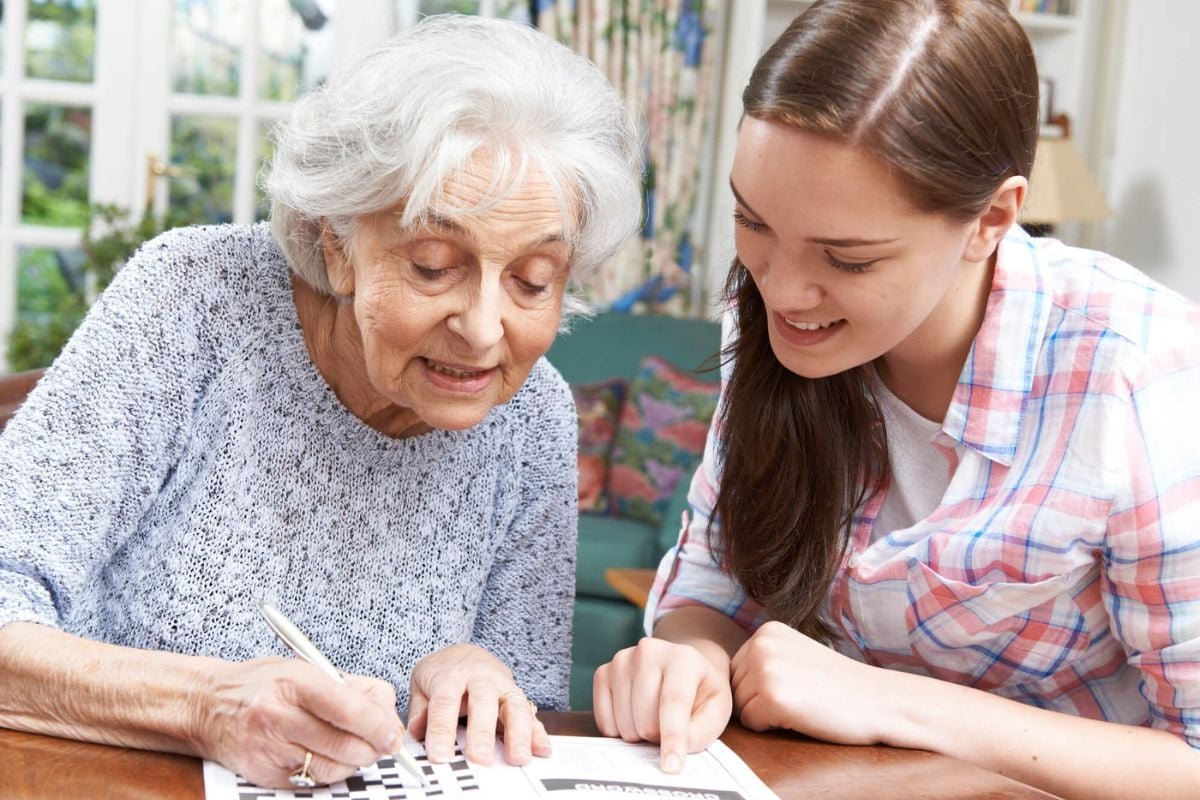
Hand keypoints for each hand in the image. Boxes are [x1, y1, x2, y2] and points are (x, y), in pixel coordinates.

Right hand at [195, 656, 404, 788]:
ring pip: (333, 769)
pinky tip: (328, 757)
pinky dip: (330, 773)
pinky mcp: (265, 775)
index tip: (393, 734)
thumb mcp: (308, 668)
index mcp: (294, 682)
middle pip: (346, 745)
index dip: (380, 725)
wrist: (208, 705)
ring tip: (355, 749)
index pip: (350, 709)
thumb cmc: (265, 684)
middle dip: (374, 748)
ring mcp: (270, 749)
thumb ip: (352, 688)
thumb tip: (388, 713)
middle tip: (383, 743)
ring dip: (354, 763)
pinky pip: (313, 782)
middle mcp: (279, 716)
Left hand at [407, 643, 548, 766]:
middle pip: (484, 702)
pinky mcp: (518, 696)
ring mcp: (503, 685)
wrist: (465, 653)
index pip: (445, 702)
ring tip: (518, 757)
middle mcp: (481, 676)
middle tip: (480, 758)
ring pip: (514, 705)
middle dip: (483, 732)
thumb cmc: (443, 672)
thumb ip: (420, 709)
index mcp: (451, 673)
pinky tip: (542, 749)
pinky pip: (530, 713)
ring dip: (518, 733)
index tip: (440, 755)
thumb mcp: (422, 683)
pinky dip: (538, 732)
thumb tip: (417, 731)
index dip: (442, 730)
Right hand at [592, 637, 731, 773]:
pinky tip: (633, 718)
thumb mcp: (716, 711)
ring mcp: (622, 660)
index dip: (672, 738)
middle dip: (657, 737)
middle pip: (645, 718)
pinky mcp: (603, 672)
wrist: (682, 668)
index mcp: (684, 658)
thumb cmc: (700, 693)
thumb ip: (699, 732)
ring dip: (639, 735)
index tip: (671, 768)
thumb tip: (671, 755)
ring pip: (624, 723)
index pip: (674, 702)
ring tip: (652, 720)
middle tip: (668, 729)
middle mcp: (649, 651)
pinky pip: (604, 721)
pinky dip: (619, 731)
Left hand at [730, 621, 887, 744]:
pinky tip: (800, 715)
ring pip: (740, 707)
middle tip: (799, 697)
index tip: (794, 685)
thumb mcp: (795, 653)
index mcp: (767, 631)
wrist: (877, 701)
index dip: (760, 687)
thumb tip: (724, 677)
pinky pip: (751, 723)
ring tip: (800, 704)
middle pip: (734, 687)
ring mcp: (766, 669)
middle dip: (758, 700)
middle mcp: (762, 644)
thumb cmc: (838, 685)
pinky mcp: (772, 697)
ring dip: (765, 714)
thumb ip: (764, 657)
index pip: (736, 670)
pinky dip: (771, 727)